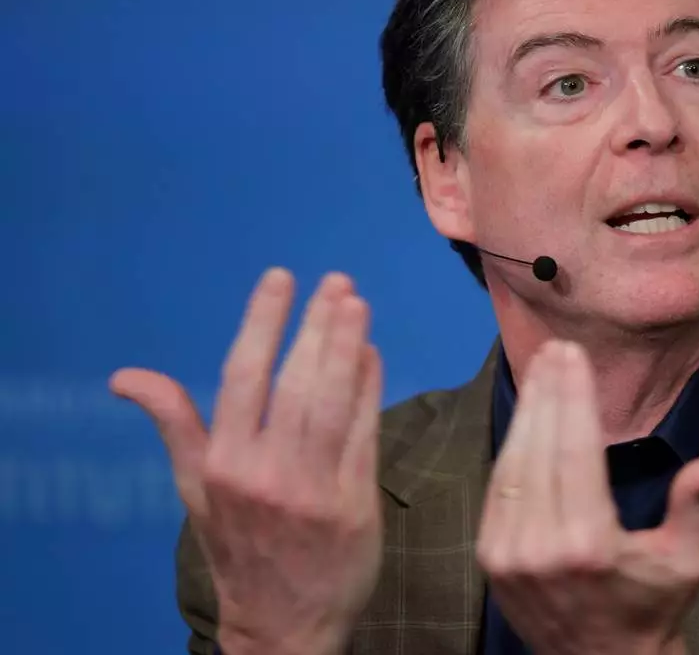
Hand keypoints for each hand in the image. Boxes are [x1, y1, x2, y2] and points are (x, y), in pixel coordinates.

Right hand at [110, 269, 383, 654]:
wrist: (284, 624)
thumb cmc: (237, 547)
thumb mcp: (195, 490)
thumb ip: (174, 424)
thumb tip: (126, 376)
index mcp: (224, 465)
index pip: (243, 376)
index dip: (264, 321)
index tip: (280, 278)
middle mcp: (268, 473)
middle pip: (298, 382)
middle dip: (319, 325)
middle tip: (337, 282)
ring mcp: (316, 490)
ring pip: (335, 403)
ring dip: (349, 348)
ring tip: (356, 305)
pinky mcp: (356, 504)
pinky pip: (366, 433)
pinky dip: (370, 389)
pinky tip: (372, 355)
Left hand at [476, 341, 698, 654]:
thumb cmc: (654, 604)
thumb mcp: (691, 561)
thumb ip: (696, 508)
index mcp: (590, 545)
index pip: (575, 451)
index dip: (572, 397)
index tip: (572, 354)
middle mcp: (541, 547)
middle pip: (540, 448)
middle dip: (548, 392)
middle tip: (555, 347)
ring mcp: (508, 554)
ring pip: (512, 463)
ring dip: (526, 411)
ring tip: (540, 367)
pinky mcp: (490, 558)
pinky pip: (499, 487)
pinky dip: (512, 444)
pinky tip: (526, 413)